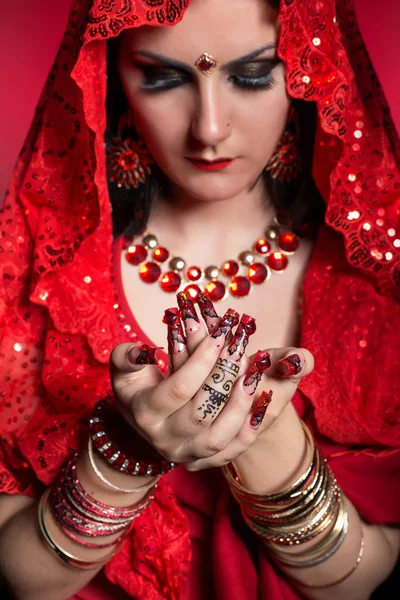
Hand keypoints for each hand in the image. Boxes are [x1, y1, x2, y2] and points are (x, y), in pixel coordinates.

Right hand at [110, 292, 312, 471]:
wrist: (145, 421)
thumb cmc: (138, 385)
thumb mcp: (124, 367)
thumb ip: (126, 356)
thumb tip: (144, 351)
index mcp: (145, 414)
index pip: (178, 389)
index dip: (201, 361)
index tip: (220, 335)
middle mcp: (164, 440)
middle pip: (200, 413)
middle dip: (224, 378)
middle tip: (241, 348)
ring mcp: (186, 455)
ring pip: (218, 437)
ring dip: (240, 405)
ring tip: (255, 375)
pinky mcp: (206, 463)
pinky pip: (234, 451)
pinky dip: (251, 427)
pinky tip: (263, 399)